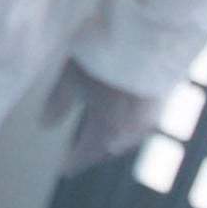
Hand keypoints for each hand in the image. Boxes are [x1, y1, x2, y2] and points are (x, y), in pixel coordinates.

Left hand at [43, 60, 166, 175]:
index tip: (64, 171)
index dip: (74, 161)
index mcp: (108, 130)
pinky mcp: (163, 101)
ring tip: (100, 137)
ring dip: (112, 139)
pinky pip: (141, 123)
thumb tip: (43, 125)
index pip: (87, 153)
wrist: (149, 36)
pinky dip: (127, 124)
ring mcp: (151, 117)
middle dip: (93, 152)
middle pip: (109, 148)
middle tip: (80, 155)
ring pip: (128, 136)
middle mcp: (133, 131)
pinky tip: (122, 115)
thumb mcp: (71, 77)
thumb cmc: (104, 57)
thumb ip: (58, 102)